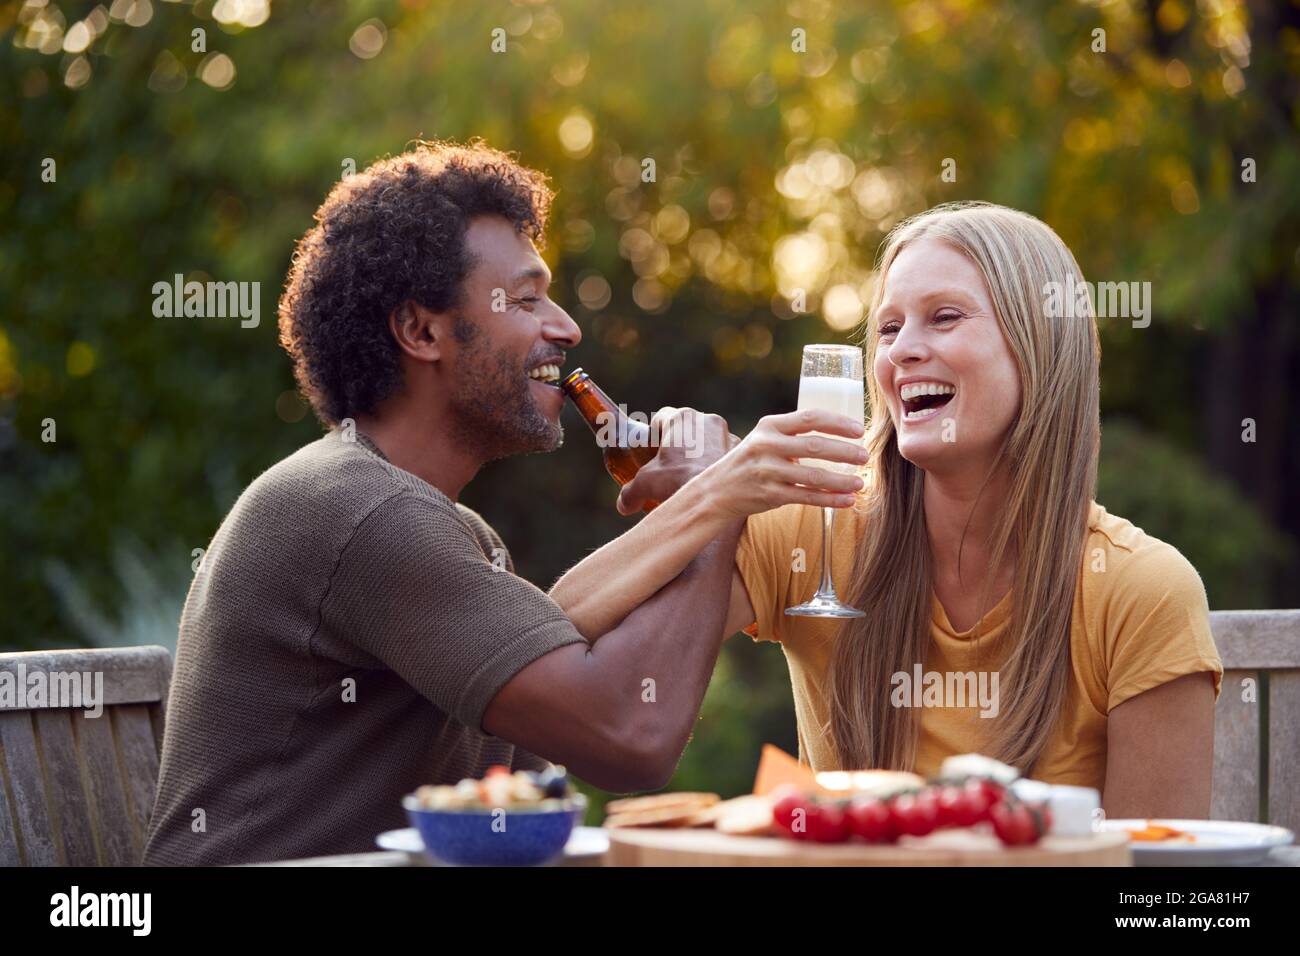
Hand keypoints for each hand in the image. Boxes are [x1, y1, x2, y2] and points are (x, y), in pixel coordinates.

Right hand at [616, 406, 730, 514]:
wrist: (716, 501)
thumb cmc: (677, 483)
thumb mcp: (645, 485)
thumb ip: (631, 492)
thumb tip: (624, 505)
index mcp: (681, 418)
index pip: (661, 418)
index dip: (653, 434)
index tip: (650, 450)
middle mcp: (707, 420)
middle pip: (686, 428)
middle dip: (678, 445)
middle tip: (669, 467)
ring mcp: (728, 435)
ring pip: (709, 440)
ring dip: (700, 453)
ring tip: (691, 477)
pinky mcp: (743, 453)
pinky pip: (726, 455)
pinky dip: (718, 465)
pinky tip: (710, 483)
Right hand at [693, 408, 867, 519]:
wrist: (718, 489)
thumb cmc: (751, 460)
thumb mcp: (766, 437)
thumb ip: (794, 433)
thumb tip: (841, 434)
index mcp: (770, 425)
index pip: (810, 417)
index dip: (838, 423)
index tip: (859, 430)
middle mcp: (767, 446)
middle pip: (814, 446)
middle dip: (845, 452)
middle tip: (865, 456)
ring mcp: (768, 471)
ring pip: (813, 476)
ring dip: (841, 480)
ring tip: (860, 482)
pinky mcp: (770, 495)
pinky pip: (806, 497)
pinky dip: (830, 500)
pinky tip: (847, 501)